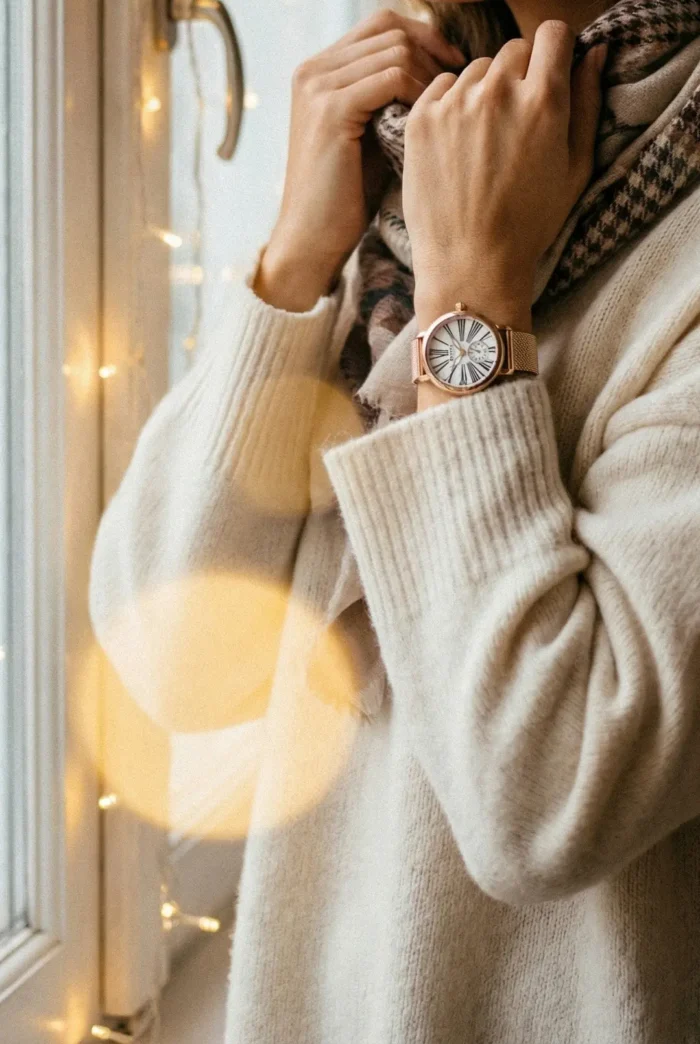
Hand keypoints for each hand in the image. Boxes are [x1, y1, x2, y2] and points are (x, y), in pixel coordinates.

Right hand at [255, 9, 465, 311]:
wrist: (313, 238)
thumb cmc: (347, 198)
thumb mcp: (370, 135)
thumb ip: (390, 98)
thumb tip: (443, 74)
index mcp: (318, 71)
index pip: (381, 24)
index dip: (424, 35)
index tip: (454, 63)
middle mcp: (313, 70)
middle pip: (391, 29)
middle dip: (433, 53)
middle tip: (461, 86)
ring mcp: (319, 87)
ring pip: (396, 49)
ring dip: (431, 76)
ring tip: (447, 108)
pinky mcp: (331, 109)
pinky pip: (392, 76)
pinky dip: (420, 93)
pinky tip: (432, 120)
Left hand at [402, 20, 606, 333]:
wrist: (469, 265)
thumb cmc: (529, 225)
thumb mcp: (576, 169)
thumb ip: (589, 103)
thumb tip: (595, 51)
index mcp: (543, 101)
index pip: (553, 34)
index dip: (554, 52)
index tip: (548, 74)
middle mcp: (497, 92)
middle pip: (513, 50)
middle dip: (519, 75)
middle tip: (514, 122)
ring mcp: (454, 104)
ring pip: (476, 69)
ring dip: (483, 91)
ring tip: (482, 140)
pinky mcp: (420, 119)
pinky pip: (441, 87)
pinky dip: (450, 104)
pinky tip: (456, 144)